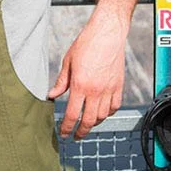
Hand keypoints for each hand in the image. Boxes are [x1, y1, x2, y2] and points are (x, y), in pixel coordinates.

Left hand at [51, 14, 127, 136]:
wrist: (107, 34)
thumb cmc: (86, 44)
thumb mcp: (67, 61)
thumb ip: (61, 82)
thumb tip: (52, 95)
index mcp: (80, 85)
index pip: (72, 114)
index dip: (67, 127)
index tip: (63, 134)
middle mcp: (96, 91)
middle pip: (89, 120)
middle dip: (81, 131)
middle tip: (75, 135)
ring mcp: (109, 90)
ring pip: (103, 116)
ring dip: (94, 123)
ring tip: (86, 124)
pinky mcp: (119, 87)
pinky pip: (115, 107)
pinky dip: (108, 113)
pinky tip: (101, 112)